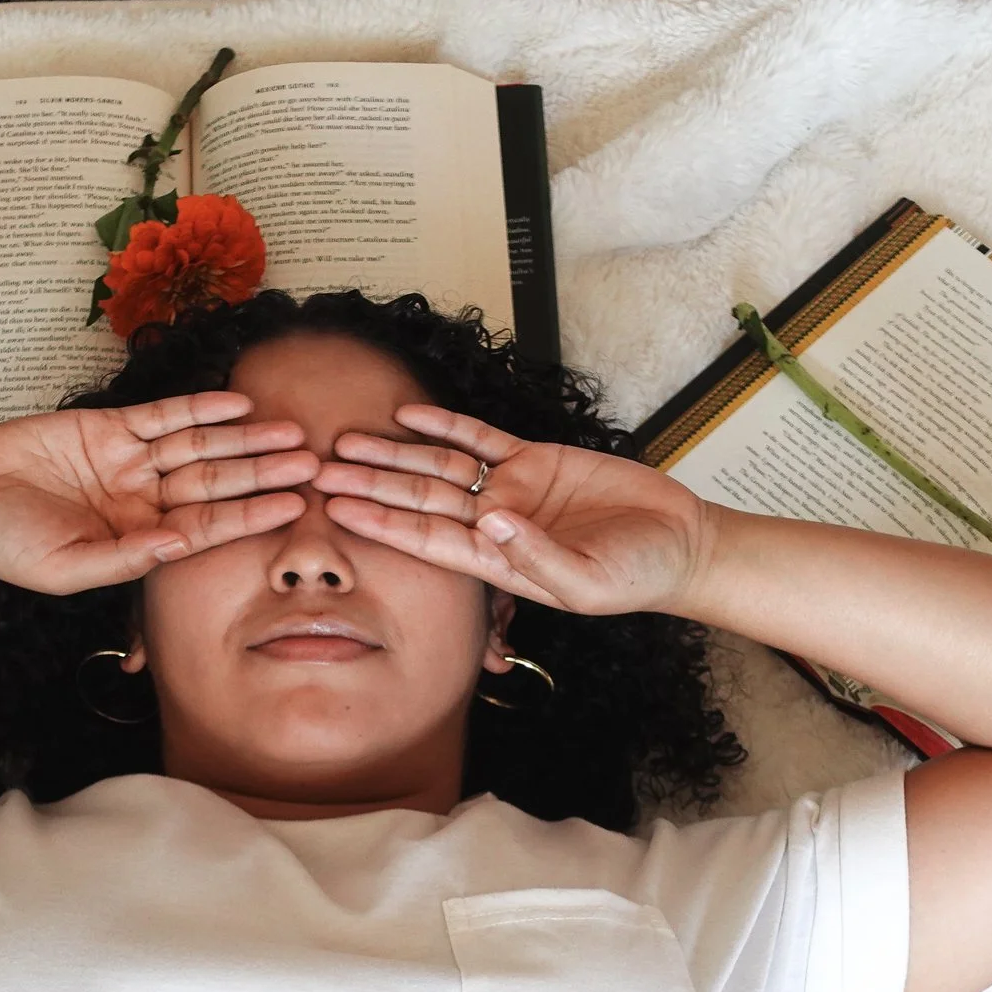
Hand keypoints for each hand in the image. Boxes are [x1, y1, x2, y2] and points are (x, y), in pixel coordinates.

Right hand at [0, 392, 316, 593]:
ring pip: (199, 446)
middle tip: (312, 463)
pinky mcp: (109, 428)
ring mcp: (129, 462)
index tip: (296, 507)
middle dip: (263, 472)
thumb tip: (178, 544)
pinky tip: (238, 402)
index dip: (253, 515)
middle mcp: (144, 500)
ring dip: (244, 437)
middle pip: (216, 482)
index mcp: (141, 540)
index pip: (210, 526)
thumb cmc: (7, 545)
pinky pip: (164, 415)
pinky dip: (199, 407)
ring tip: (289, 430)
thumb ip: (124, 558)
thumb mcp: (66, 565)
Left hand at [311, 406, 713, 614]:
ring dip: (393, 452)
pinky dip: (445, 424)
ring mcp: (509, 488)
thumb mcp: (587, 579)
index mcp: (495, 561)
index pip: (424, 539)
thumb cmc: (634, 574)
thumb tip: (491, 523)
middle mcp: (491, 523)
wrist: (676, 543)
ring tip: (345, 439)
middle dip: (368, 483)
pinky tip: (407, 412)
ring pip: (438, 465)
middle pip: (417, 497)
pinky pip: (480, 438)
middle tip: (316, 469)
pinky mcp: (533, 459)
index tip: (337, 510)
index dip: (380, 522)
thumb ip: (537, 555)